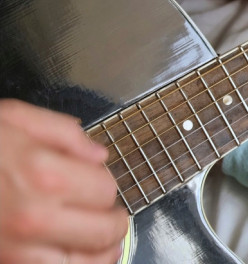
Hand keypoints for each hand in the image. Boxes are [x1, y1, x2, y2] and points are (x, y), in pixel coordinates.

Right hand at [0, 99, 127, 263]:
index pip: (105, 190)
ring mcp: (17, 251)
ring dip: (99, 254)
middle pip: (103, 232)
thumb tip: (98, 155)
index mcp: (45, 175)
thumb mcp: (13, 118)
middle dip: (113, 223)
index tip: (97, 184)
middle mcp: (36, 218)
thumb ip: (63, 133)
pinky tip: (71, 257)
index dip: (105, 186)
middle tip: (112, 217)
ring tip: (101, 245)